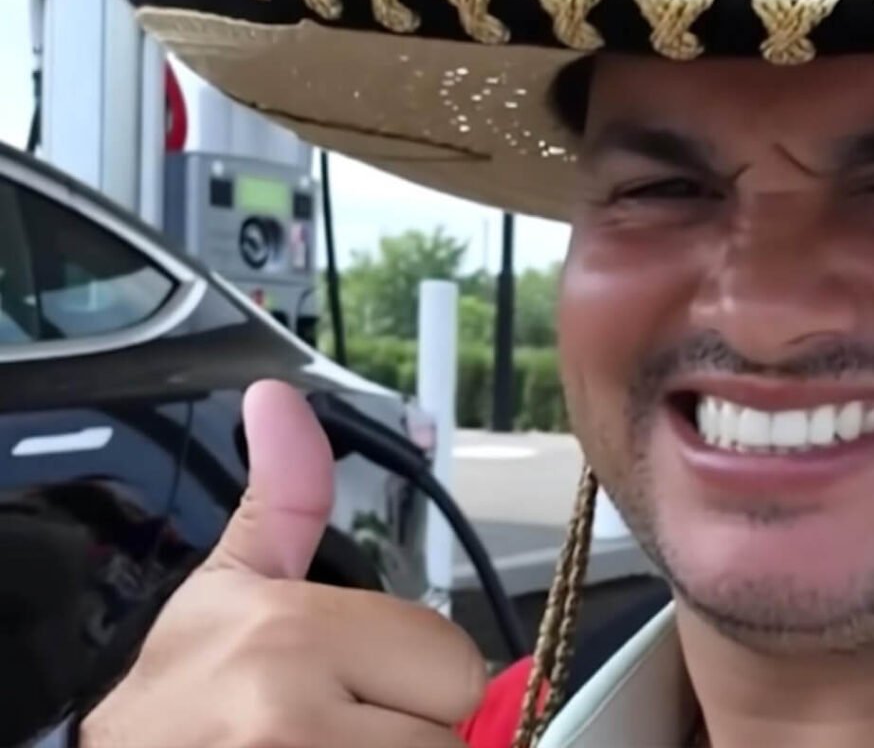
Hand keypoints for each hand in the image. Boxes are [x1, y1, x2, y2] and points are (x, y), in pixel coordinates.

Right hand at [80, 380, 486, 746]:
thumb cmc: (184, 686)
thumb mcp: (232, 579)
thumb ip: (286, 494)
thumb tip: (276, 394)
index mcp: (293, 633)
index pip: (455, 664)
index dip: (417, 676)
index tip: (361, 679)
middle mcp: (290, 719)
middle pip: (450, 732)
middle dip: (409, 729)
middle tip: (341, 724)